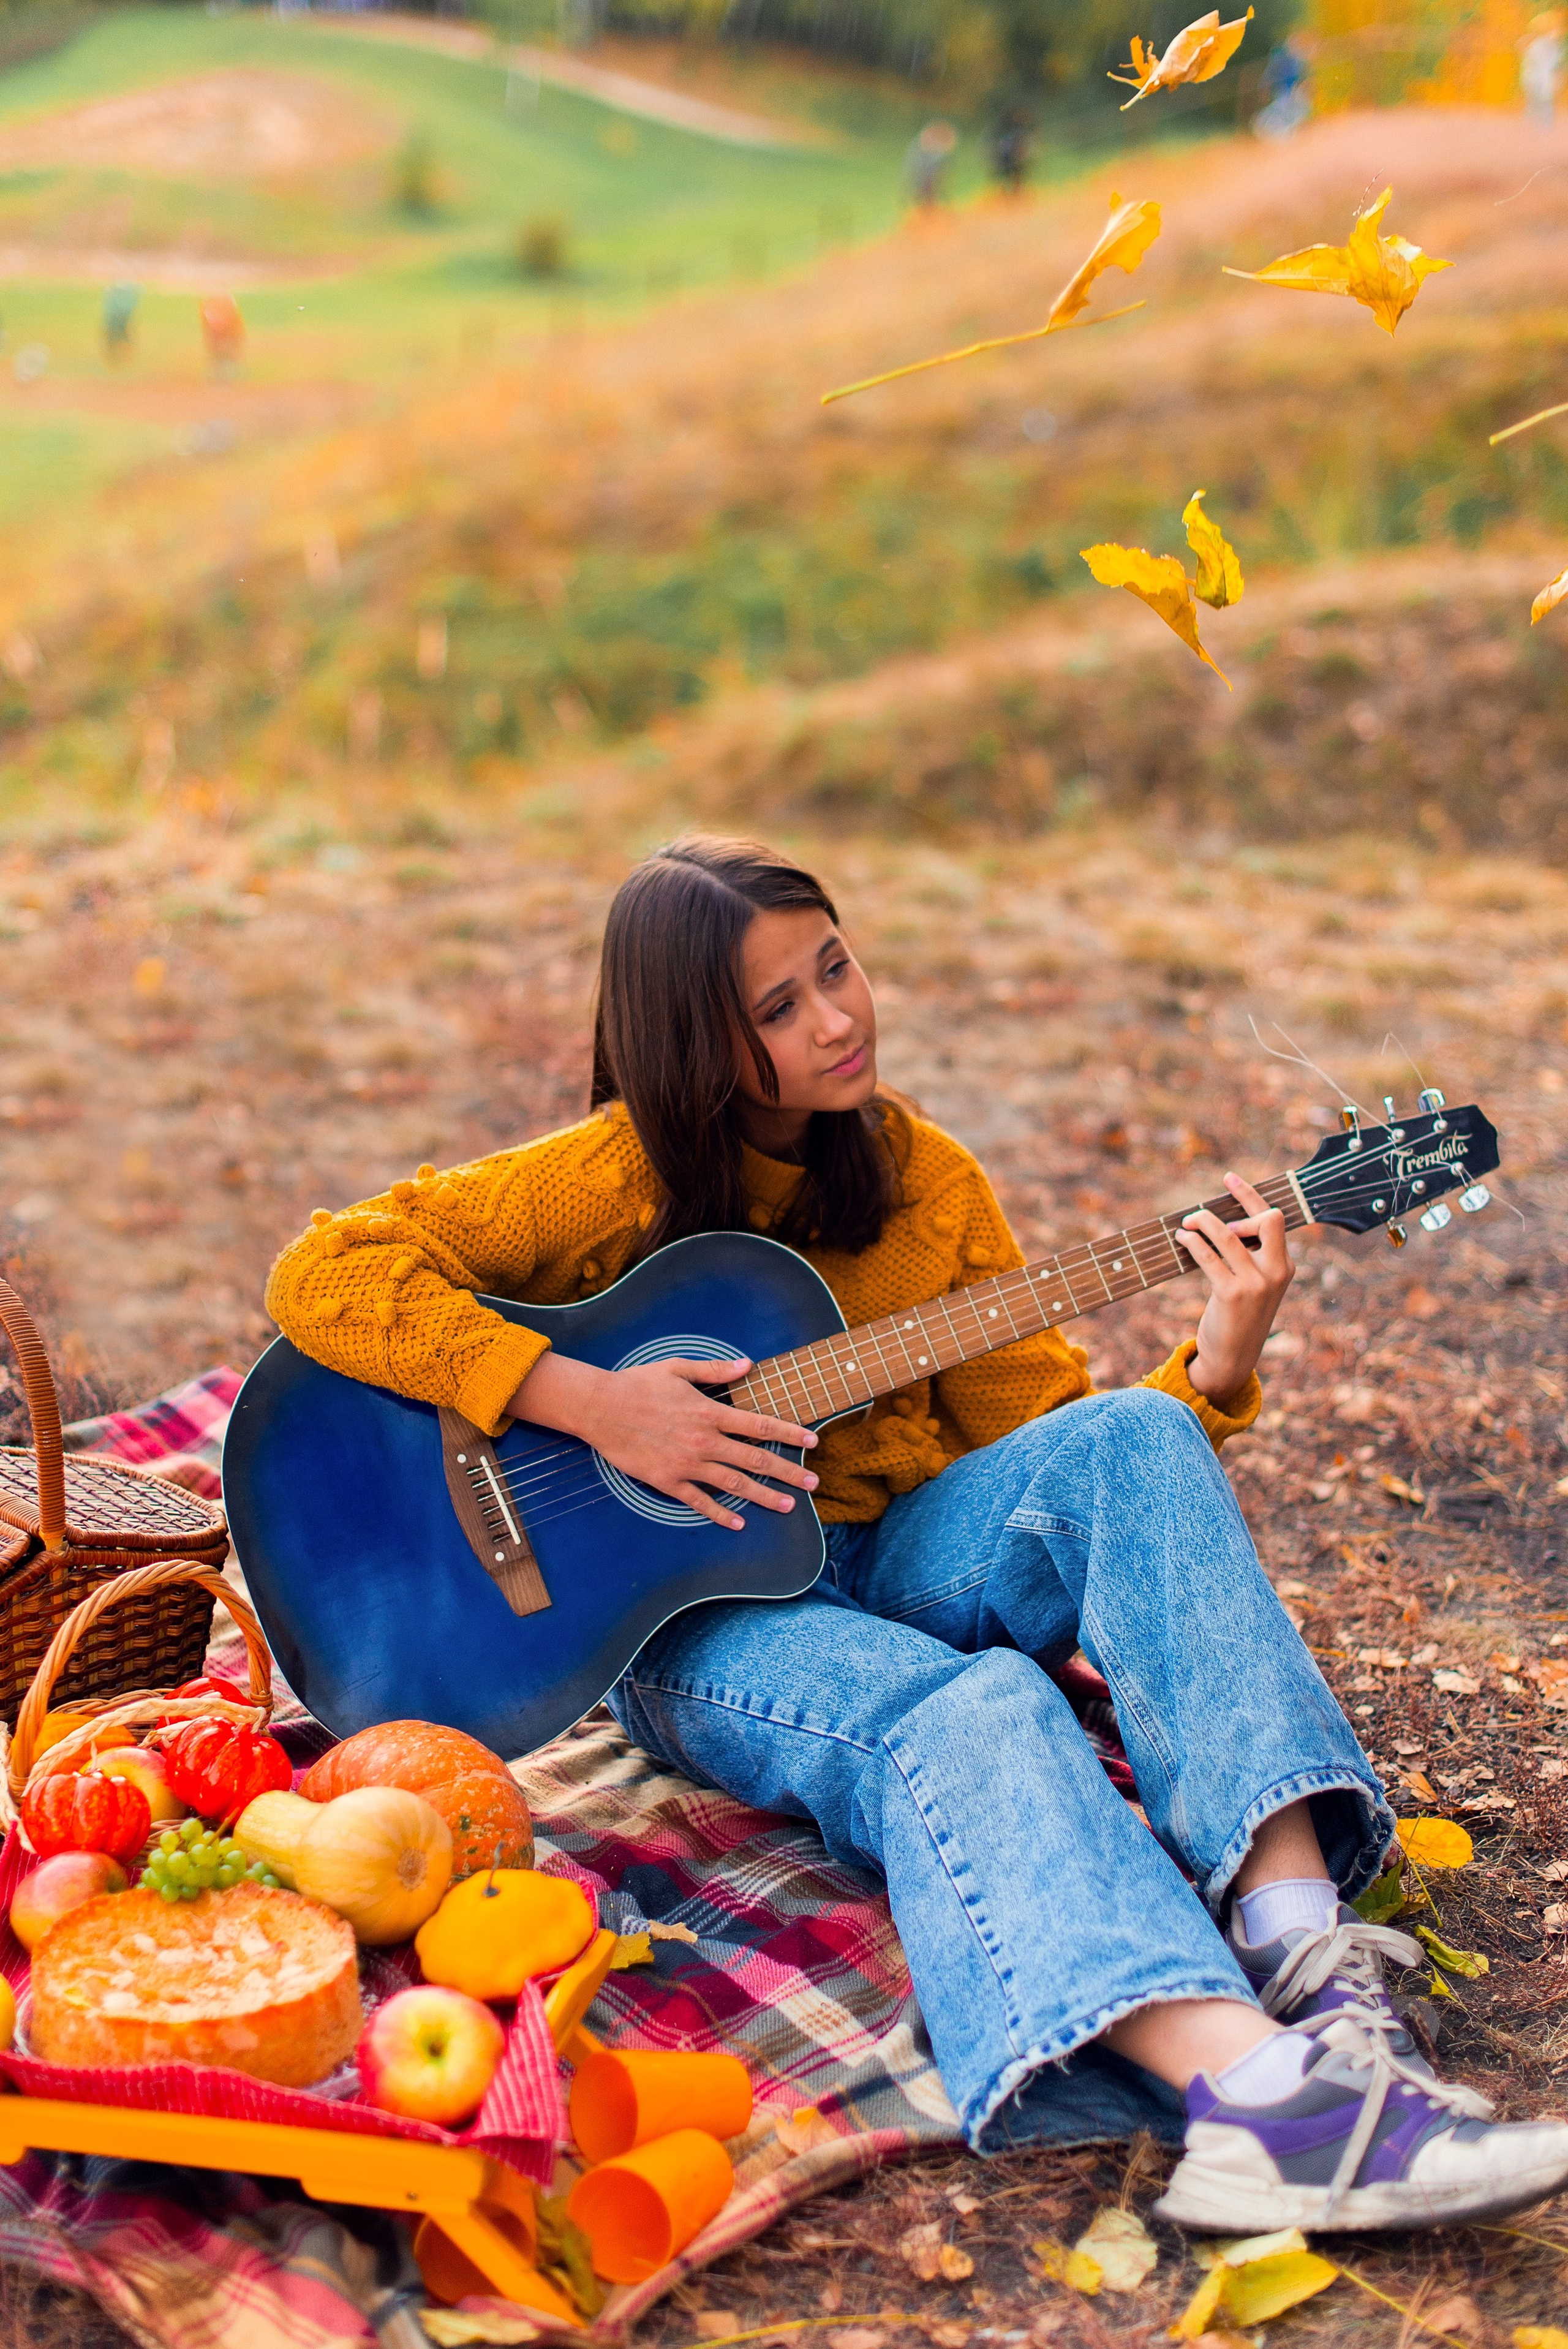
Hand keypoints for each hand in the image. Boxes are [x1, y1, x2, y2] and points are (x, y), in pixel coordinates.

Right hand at [507, 1351, 817, 1531]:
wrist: (599, 1409)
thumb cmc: (638, 1385)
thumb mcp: (677, 1368)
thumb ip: (715, 1370)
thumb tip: (747, 1365)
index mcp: (709, 1413)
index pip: (758, 1425)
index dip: (788, 1433)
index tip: (812, 1441)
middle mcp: (703, 1442)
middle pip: (755, 1459)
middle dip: (788, 1472)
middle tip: (814, 1483)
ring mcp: (686, 1465)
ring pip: (734, 1484)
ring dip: (764, 1496)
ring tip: (788, 1506)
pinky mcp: (667, 1481)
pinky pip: (699, 1501)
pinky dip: (720, 1513)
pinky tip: (739, 1522)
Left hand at [1174, 1173, 1293, 1404]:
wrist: (1232, 1359)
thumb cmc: (1239, 1317)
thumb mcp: (1255, 1285)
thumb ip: (1251, 1256)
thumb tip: (1223, 1222)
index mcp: (1285, 1266)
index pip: (1274, 1219)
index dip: (1250, 1195)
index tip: (1228, 1179)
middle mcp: (1276, 1272)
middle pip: (1268, 1219)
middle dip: (1239, 1204)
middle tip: (1206, 1213)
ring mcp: (1256, 1283)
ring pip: (1229, 1235)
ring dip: (1203, 1222)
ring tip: (1187, 1223)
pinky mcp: (1232, 1294)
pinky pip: (1209, 1256)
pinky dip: (1193, 1242)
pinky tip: (1182, 1239)